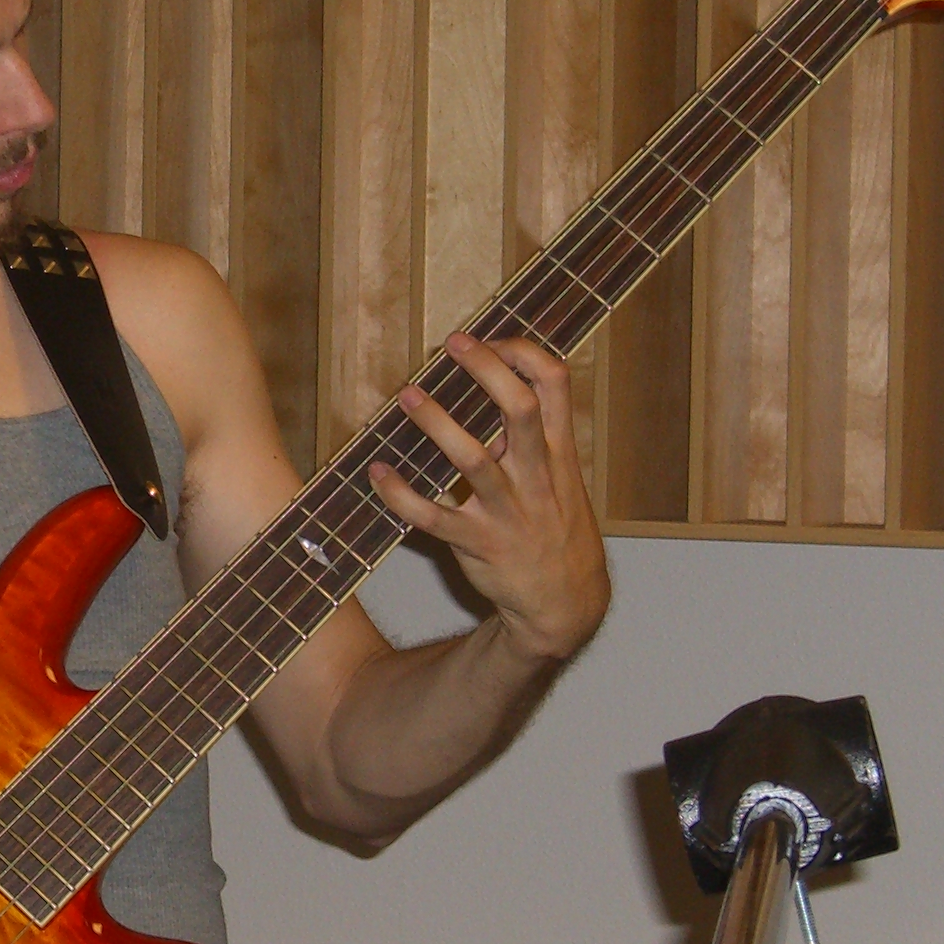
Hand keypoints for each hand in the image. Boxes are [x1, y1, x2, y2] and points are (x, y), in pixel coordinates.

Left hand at [368, 331, 610, 665]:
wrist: (565, 604)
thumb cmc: (557, 532)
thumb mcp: (563, 482)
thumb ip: (535, 440)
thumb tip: (497, 391)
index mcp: (561, 455)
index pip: (556, 386)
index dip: (525, 353)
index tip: (493, 339)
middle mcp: (536, 478)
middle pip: (520, 410)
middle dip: (486, 370)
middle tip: (453, 345)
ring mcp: (507, 513)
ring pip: (472, 460)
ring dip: (436, 424)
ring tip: (407, 395)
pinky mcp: (477, 545)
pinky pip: (432, 516)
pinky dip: (401, 494)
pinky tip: (379, 473)